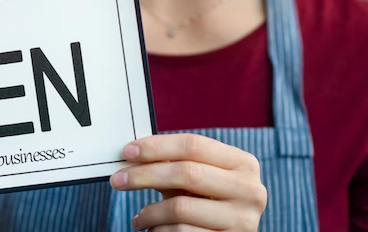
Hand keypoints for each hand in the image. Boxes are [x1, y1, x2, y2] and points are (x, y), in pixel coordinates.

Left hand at [109, 134, 266, 230]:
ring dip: (150, 212)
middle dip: (145, 175)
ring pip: (181, 208)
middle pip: (187, 173)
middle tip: (117, 181)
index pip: (194, 145)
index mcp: (243, 163)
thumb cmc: (205, 203)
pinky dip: (160, 231)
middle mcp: (251, 190)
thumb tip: (131, 154)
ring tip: (139, 218)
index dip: (157, 146)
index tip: (127, 151)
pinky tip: (154, 230)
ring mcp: (244, 220)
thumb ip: (171, 164)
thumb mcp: (193, 180)